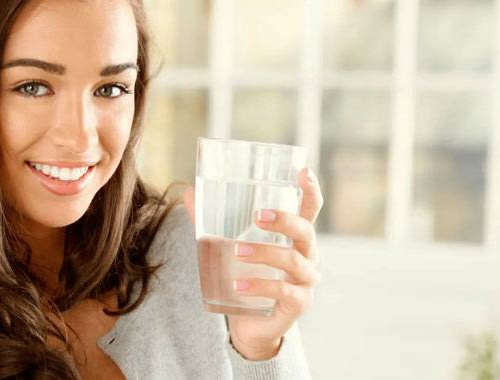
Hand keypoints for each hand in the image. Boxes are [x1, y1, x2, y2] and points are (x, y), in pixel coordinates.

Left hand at [183, 168, 323, 359]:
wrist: (250, 325)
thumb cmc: (246, 277)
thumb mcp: (229, 247)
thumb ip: (212, 222)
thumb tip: (189, 193)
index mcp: (295, 237)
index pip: (310, 210)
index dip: (310, 190)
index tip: (302, 172)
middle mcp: (307, 256)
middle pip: (305, 231)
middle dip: (284, 220)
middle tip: (258, 216)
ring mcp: (306, 281)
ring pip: (292, 261)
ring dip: (264, 253)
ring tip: (236, 251)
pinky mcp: (298, 304)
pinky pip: (283, 292)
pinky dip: (260, 286)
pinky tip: (238, 286)